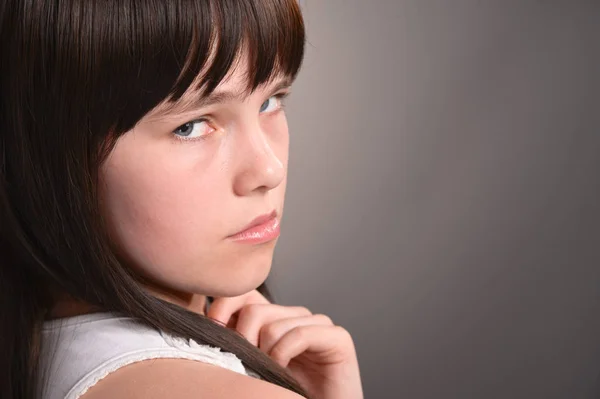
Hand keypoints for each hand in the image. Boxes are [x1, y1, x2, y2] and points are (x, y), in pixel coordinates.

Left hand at [207, 290, 363, 398]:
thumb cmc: (283, 395)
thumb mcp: (249, 366)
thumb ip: (235, 342)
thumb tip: (206, 321)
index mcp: (275, 320)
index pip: (245, 294)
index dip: (224, 306)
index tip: (212, 330)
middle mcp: (296, 316)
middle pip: (255, 310)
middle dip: (243, 341)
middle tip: (247, 366)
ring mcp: (318, 324)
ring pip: (274, 324)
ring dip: (266, 355)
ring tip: (270, 375)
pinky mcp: (337, 338)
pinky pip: (300, 334)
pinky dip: (284, 354)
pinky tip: (284, 371)